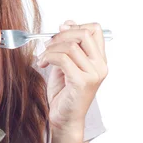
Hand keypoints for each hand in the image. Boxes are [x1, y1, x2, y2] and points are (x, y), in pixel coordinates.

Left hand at [36, 19, 108, 136]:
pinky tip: (42, 64)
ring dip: (51, 49)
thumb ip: (69, 46)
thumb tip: (66, 23)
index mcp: (99, 60)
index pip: (95, 30)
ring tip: (42, 58)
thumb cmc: (64, 94)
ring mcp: (93, 74)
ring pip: (70, 46)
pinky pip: (63, 59)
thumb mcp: (66, 64)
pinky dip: (48, 57)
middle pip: (85, 34)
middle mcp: (100, 66)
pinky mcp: (82, 82)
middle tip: (48, 44)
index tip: (60, 30)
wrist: (64, 119)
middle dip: (61, 35)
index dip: (76, 26)